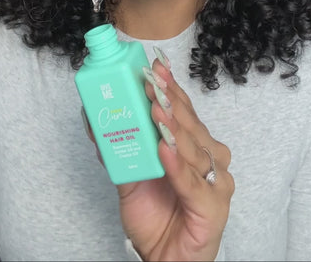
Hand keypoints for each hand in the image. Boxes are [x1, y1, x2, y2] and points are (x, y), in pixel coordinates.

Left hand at [117, 55, 233, 260]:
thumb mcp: (131, 174)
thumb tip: (94, 115)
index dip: (171, 88)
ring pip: (194, 150)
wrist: (163, 259)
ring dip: (173, 128)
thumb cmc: (154, 216)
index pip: (185, 110)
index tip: (156, 67)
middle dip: (170, 101)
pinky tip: (164, 150)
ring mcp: (216, 183)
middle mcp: (210, 159)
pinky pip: (193, 184)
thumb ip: (120, 145)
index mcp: (195, 146)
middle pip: (191, 125)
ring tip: (155, 111)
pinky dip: (178, 166)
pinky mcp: (214, 209)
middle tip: (151, 82)